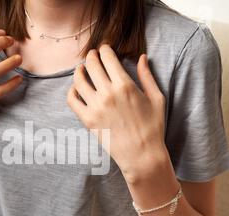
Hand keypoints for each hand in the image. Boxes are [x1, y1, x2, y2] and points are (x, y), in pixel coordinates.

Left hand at [67, 44, 167, 183]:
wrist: (141, 155)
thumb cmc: (153, 127)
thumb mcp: (156, 98)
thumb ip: (147, 76)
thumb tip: (141, 57)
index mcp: (125, 85)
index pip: (108, 57)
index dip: (104, 49)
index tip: (104, 48)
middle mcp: (108, 94)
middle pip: (92, 65)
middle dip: (92, 56)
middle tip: (93, 55)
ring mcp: (95, 107)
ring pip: (79, 80)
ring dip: (79, 71)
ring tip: (82, 69)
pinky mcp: (87, 120)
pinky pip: (72, 100)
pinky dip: (72, 90)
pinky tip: (77, 88)